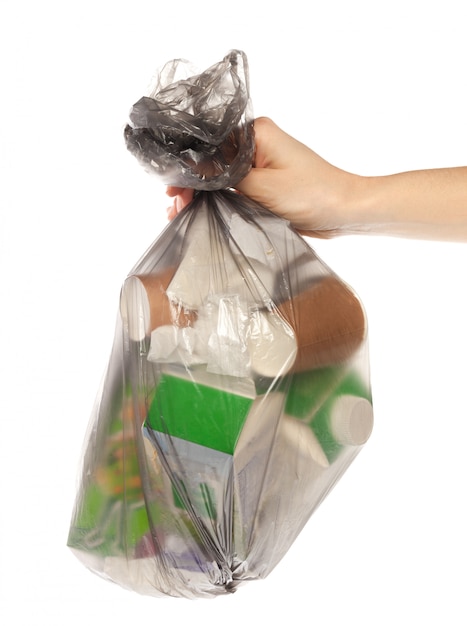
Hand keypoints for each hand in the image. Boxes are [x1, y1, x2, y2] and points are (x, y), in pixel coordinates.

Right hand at [166, 117, 358, 236]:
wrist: (343, 211)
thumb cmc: (311, 193)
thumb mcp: (261, 186)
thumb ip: (224, 176)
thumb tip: (191, 167)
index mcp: (257, 133)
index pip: (210, 144)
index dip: (188, 166)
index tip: (173, 187)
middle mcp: (256, 144)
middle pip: (212, 161)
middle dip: (192, 183)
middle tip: (174, 205)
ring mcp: (260, 165)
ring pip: (220, 177)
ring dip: (202, 194)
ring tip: (179, 212)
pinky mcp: (264, 184)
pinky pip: (234, 189)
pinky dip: (217, 200)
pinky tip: (199, 212)